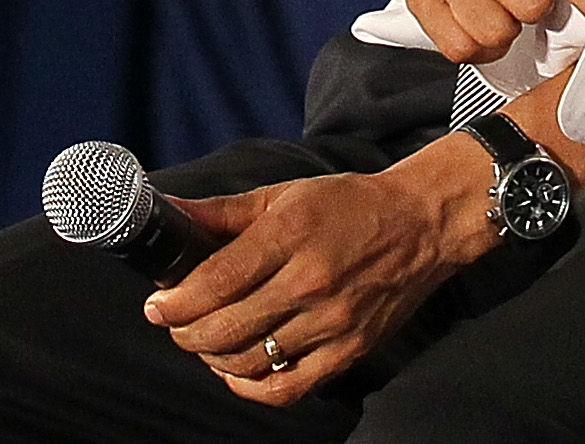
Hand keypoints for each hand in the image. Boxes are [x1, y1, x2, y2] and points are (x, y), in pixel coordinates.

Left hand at [146, 139, 492, 405]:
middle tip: (177, 322)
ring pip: (246, 362)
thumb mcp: (287, 195)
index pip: (212, 283)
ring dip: (212, 357)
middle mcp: (312, 280)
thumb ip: (223, 212)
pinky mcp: (350, 350)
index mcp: (292, 233)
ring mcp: (333, 321)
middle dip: (183, 332)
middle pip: (221, 329)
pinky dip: (250, 386)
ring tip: (210, 339)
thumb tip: (166, 212)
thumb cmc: (352, 205)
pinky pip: (284, 388)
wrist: (426, 222)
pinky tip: (241, 368)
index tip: (157, 305)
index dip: (172, 303)